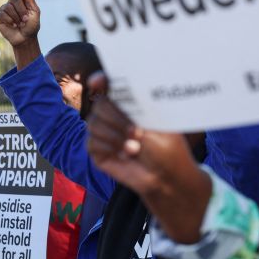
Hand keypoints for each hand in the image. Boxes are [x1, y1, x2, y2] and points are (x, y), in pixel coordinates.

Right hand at [0, 0, 40, 46]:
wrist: (25, 38)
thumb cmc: (31, 25)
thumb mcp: (34, 11)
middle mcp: (12, 2)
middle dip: (21, 10)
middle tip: (25, 19)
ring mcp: (4, 9)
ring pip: (8, 7)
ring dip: (16, 17)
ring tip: (20, 24)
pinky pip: (2, 14)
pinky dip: (10, 20)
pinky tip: (13, 25)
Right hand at [86, 73, 209, 242]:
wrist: (167, 178)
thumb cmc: (166, 147)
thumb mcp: (155, 120)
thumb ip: (135, 102)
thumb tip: (118, 86)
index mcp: (127, 103)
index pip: (107, 84)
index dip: (100, 80)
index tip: (96, 82)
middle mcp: (112, 116)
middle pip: (99, 105)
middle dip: (117, 118)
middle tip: (137, 133)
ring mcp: (103, 133)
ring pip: (93, 124)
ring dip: (116, 136)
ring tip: (136, 148)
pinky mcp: (97, 151)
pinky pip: (92, 143)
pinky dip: (110, 148)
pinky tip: (125, 155)